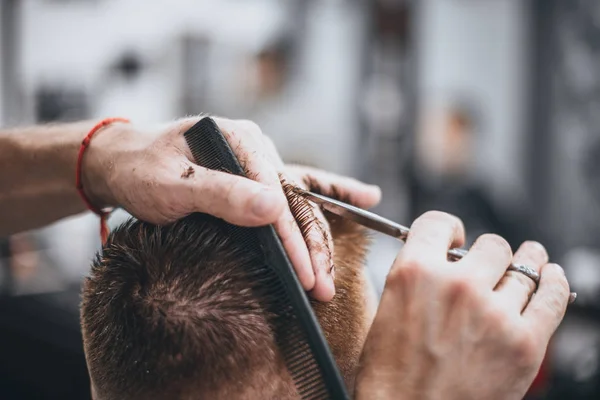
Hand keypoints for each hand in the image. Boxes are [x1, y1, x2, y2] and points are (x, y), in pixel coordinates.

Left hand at [83, 116, 380, 300]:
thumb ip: (221, 193)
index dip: (293, 241)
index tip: (306, 276)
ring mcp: (259, 164)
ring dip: (319, 239)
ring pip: (301, 202)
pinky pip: (298, 190)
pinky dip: (330, 197)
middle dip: (312, 248)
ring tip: (332, 274)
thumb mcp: (171, 183)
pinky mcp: (254, 179)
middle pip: (297, 202)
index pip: (277, 197)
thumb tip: (273, 209)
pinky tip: (364, 197)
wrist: (123, 163)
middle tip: (323, 288)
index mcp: (242, 142)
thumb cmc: (141, 170)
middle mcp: (258, 150)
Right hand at [355, 211, 569, 399]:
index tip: (454, 239)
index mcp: (415, 274)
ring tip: (529, 260)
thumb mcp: (386, 312)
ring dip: (525, 262)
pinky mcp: (525, 343)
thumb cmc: (391, 377)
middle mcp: (457, 285)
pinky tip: (552, 276)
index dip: (448, 229)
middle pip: (490, 244)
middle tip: (484, 266)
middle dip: (486, 253)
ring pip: (523, 267)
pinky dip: (556, 282)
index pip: (439, 223)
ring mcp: (495, 313)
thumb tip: (440, 264)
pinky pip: (553, 297)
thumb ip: (415, 279)